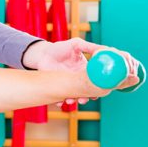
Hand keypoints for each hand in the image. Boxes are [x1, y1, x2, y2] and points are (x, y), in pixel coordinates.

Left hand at [25, 38, 141, 105]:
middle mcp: (78, 79)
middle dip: (86, 97)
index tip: (98, 91)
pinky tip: (60, 102)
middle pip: (86, 92)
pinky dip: (61, 101)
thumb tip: (105, 50)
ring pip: (75, 97)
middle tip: (84, 99)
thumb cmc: (60, 48)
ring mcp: (68, 84)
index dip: (98, 87)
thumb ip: (89, 47)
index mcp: (86, 70)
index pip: (96, 81)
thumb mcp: (76, 44)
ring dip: (74, 100)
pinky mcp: (58, 88)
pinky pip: (61, 98)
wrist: (42, 54)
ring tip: (70, 101)